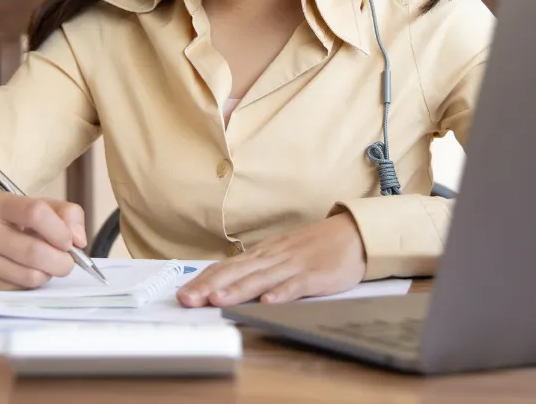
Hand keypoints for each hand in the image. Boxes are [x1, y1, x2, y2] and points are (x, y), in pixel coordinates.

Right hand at [0, 193, 86, 293]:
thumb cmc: (14, 223)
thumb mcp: (39, 207)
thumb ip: (67, 214)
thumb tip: (78, 241)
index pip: (35, 213)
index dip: (60, 230)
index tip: (69, 242)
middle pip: (34, 251)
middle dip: (61, 261)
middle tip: (67, 262)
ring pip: (30, 276)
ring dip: (48, 274)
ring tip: (44, 265)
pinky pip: (20, 290)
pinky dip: (32, 285)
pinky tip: (25, 272)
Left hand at [176, 213, 365, 306]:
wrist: (352, 234)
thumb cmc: (314, 247)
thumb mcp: (280, 253)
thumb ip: (256, 268)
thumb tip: (225, 282)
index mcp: (263, 254)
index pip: (227, 267)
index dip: (204, 280)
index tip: (183, 294)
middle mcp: (273, 258)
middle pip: (237, 272)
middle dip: (210, 286)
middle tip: (187, 300)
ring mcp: (294, 265)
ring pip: (261, 279)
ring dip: (238, 290)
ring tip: (217, 300)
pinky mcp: (316, 275)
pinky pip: (296, 285)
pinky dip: (282, 293)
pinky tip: (268, 302)